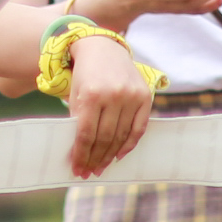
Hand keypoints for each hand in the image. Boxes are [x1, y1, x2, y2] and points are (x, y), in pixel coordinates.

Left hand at [61, 35, 156, 178]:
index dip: (81, 155)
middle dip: (95, 158)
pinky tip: (118, 156)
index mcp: (91, 94)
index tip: (77, 169)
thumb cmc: (85, 75)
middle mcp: (113, 95)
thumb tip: (80, 154)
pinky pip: (139, 128)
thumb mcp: (75, 95)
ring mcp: (131, 96)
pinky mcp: (145, 96)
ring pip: (121, 135)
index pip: (85, 134)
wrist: (103, 48)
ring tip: (101, 167)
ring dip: (110, 155)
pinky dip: (129, 144)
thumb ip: (78, 121)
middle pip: (104, 138)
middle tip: (88, 172)